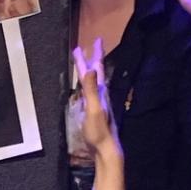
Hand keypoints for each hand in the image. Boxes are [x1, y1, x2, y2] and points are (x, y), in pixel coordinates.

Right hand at [72, 38, 120, 163]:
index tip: (92, 41)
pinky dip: (86, 85)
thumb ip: (91, 90)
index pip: (95, 69)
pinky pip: (89, 93)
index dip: (92, 55)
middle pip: (96, 73)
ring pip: (93, 82)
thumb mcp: (93, 109)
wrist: (106, 148)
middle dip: (92, 59)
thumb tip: (91, 69)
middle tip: (90, 46)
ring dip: (89, 71)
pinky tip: (84, 88)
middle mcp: (100, 95)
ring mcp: (98, 103)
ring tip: (86, 64)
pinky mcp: (94, 112)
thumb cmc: (99, 131)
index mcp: (100, 92)